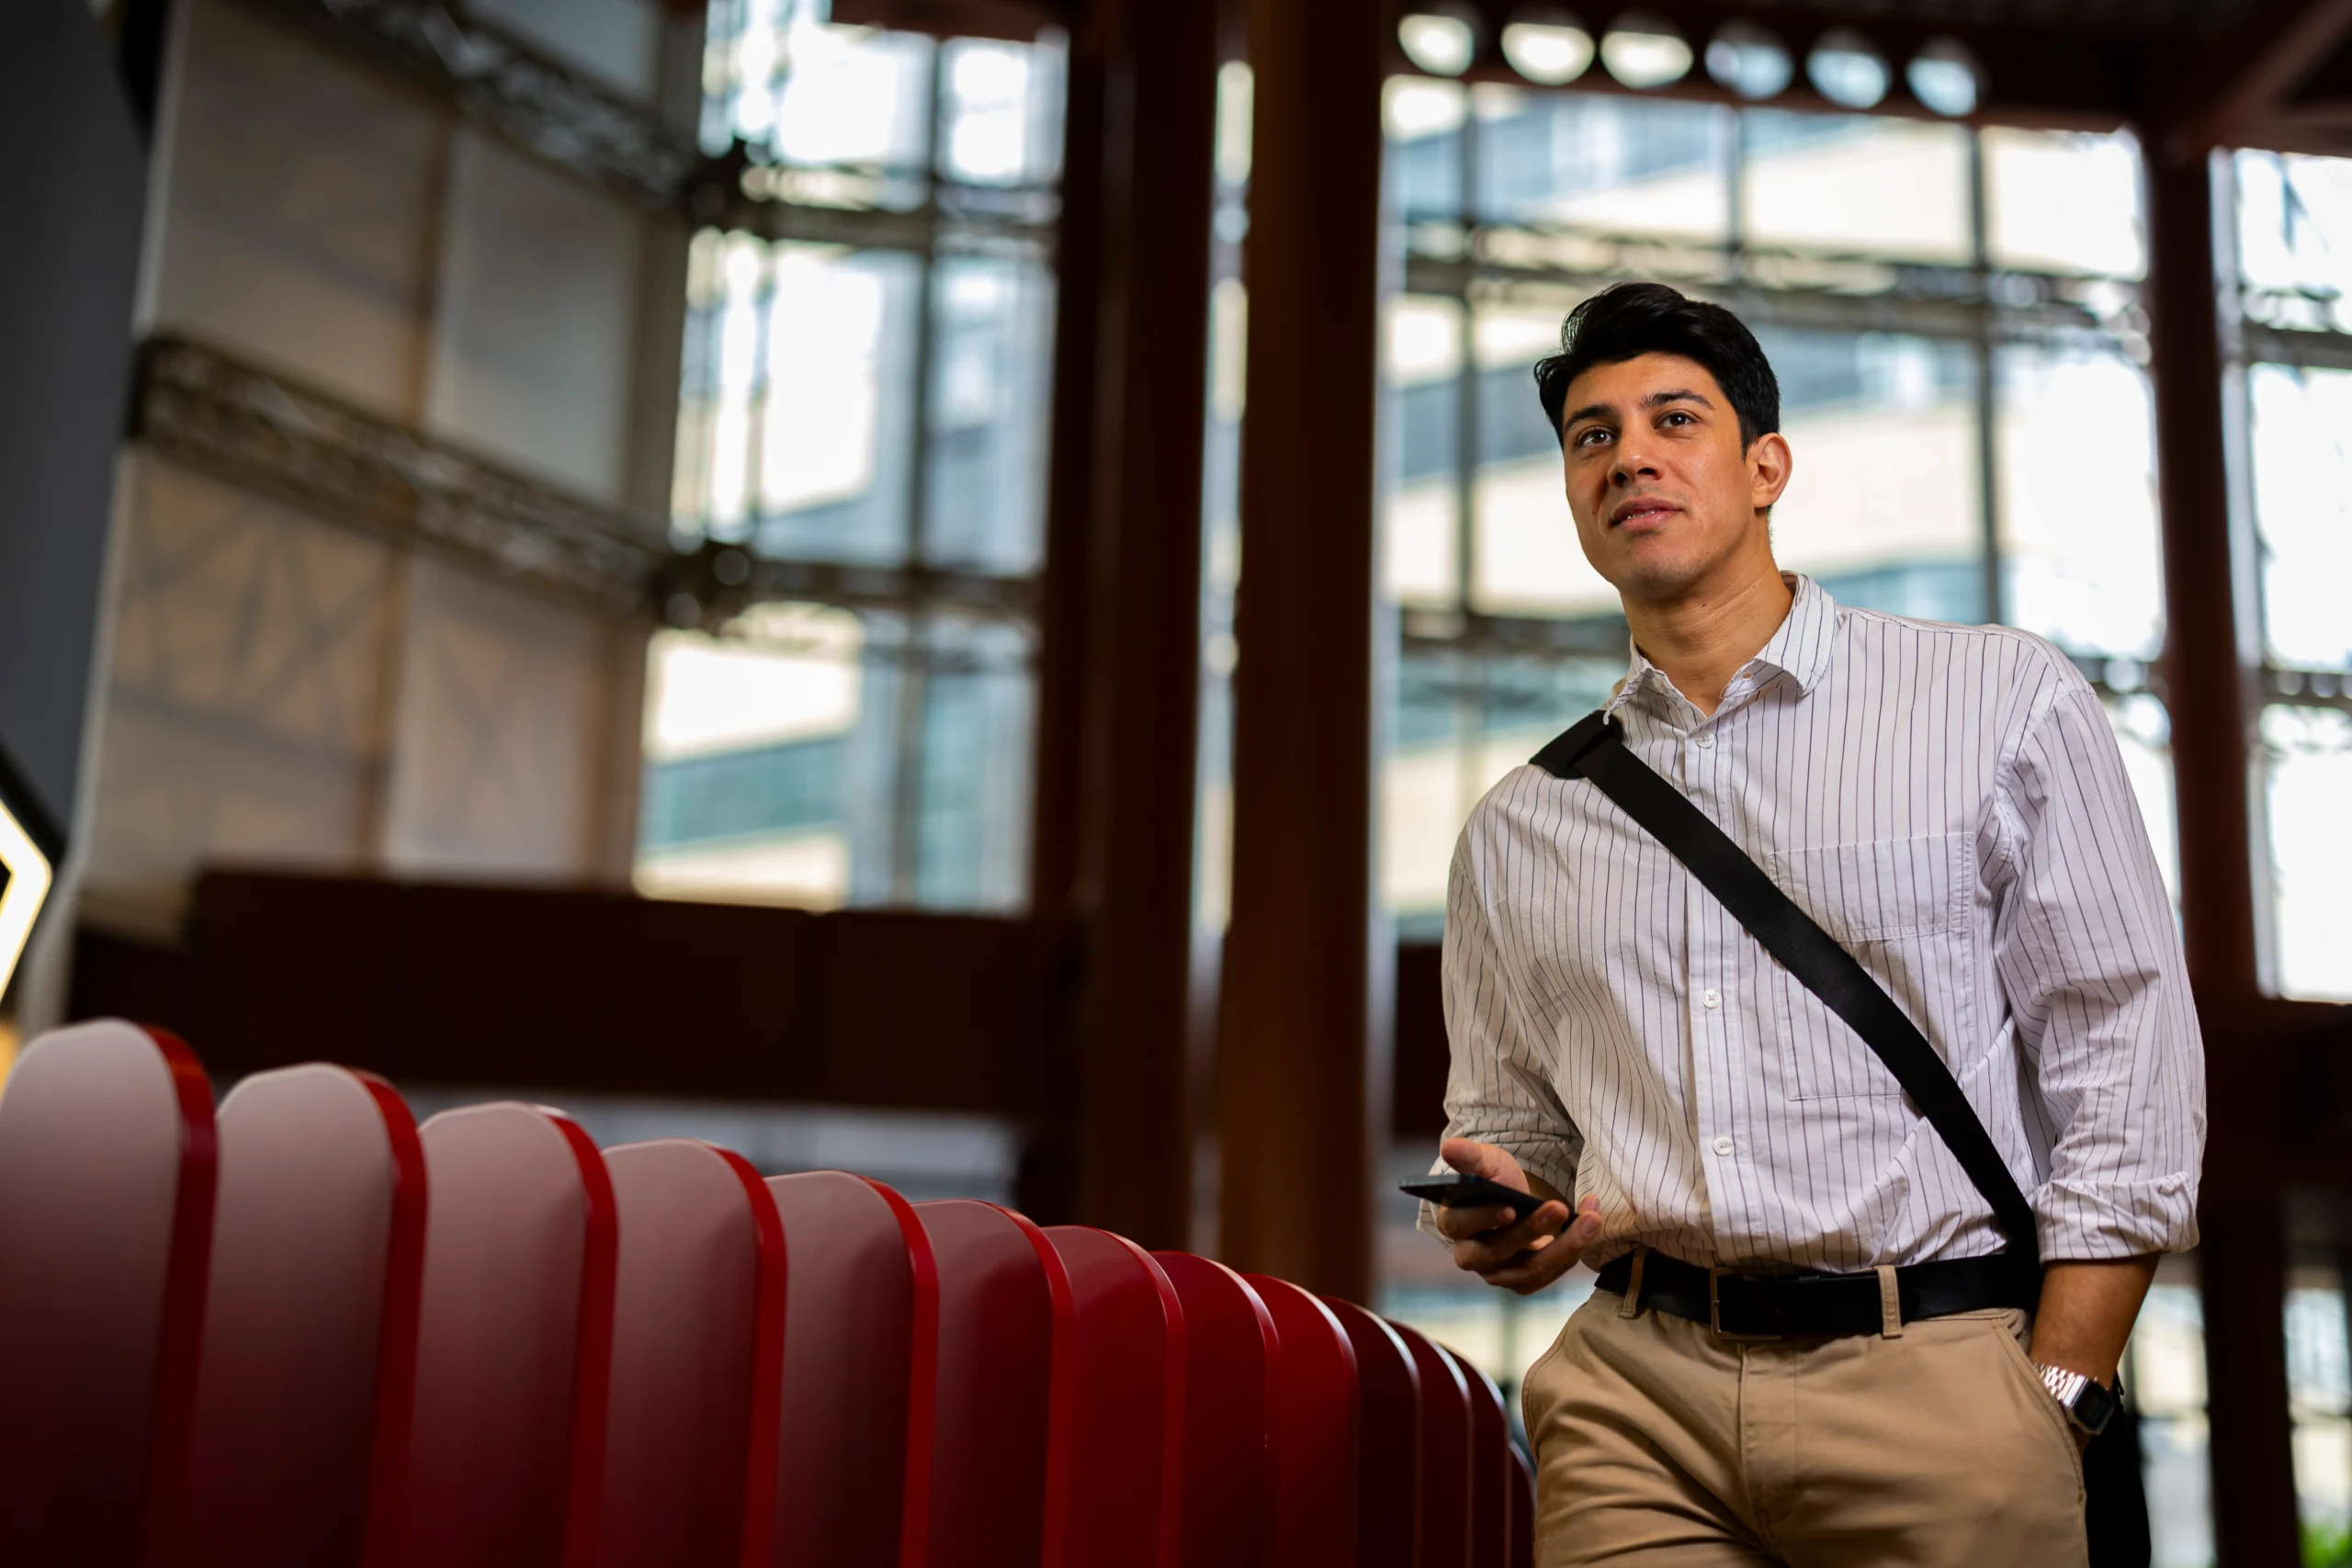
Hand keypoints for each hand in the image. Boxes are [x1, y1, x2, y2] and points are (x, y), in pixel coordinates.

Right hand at [1433, 1138, 1603, 1295]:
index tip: (1511, 1207)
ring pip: (1531, 1270)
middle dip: (1532, 1230)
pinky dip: (1573, 1250)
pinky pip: (1550, 1273)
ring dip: (1565, 1246)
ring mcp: (1497, 1274)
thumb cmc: (1493, 1180)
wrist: (1512, 1200)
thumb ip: (1470, 1157)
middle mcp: (1470, 1256)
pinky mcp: (1523, 1281)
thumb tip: (1449, 1147)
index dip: (1485, 1218)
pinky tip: (1589, 1225)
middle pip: (1498, 1252)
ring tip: (1591, 1219)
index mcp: (1453, 1223)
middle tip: (1559, 1207)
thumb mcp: (1485, 1162)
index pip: (1462, 1225)